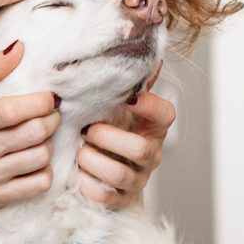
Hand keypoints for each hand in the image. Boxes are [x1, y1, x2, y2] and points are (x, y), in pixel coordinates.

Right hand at [0, 40, 60, 218]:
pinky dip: (45, 171)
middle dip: (51, 120)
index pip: (13, 111)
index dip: (40, 102)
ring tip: (41, 136)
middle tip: (51, 114)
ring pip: (40, 158)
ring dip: (49, 144)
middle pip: (34, 133)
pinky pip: (39, 184)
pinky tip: (36, 161)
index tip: (49, 97)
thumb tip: (19, 47)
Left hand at [73, 90, 173, 208]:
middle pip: (139, 148)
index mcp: (152, 127)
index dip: (149, 105)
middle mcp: (151, 153)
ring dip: (93, 161)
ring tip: (79, 152)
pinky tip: (78, 175)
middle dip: (108, 138)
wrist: (104, 174)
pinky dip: (87, 185)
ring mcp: (138, 178)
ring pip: (119, 173)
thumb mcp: (114, 108)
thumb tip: (124, 44)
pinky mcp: (122, 199)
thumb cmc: (107, 132)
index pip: (165, 114)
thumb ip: (118, 85)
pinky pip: (106, 196)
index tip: (127, 98)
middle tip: (87, 130)